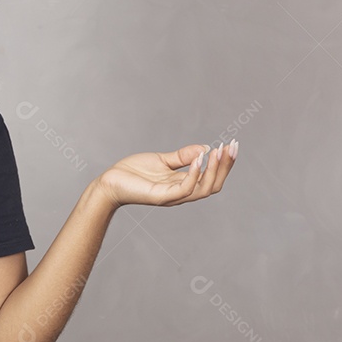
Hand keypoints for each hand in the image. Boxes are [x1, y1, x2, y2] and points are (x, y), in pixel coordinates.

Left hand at [97, 140, 237, 208]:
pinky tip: (199, 158)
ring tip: (218, 151)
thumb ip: (183, 156)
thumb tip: (206, 148)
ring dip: (214, 169)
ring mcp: (172, 196)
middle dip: (225, 166)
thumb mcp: (162, 160)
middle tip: (231, 146)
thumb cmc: (133, 173)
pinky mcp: (161, 196)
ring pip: (204, 189)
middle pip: (213, 185)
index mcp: (183, 185)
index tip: (231, 144)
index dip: (224, 164)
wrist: (110, 182)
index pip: (211, 178)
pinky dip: (195, 173)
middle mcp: (181, 193)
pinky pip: (185, 188)